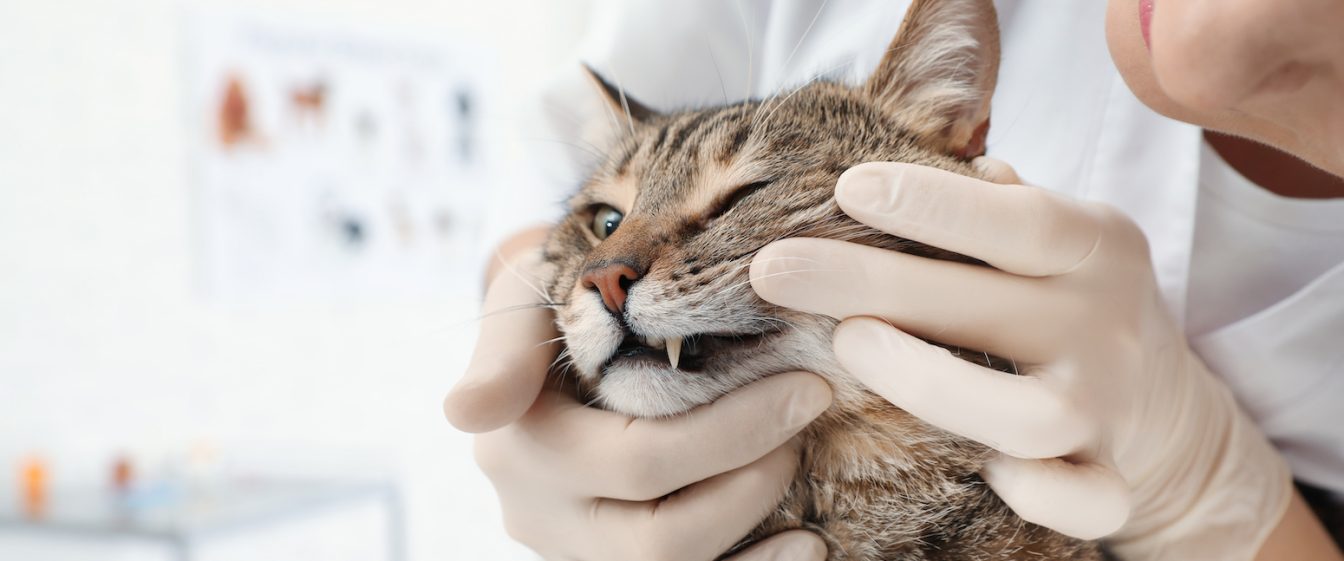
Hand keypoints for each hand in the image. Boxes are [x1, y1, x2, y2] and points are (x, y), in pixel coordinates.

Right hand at [445, 248, 832, 560]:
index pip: (638, 461)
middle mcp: (538, 515)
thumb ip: (503, 347)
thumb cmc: (559, 295)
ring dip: (751, 524)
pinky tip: (805, 544)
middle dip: (752, 472)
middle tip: (810, 405)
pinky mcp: (607, 559)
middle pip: (660, 535)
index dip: (732, 434)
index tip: (806, 384)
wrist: (558, 329)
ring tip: (800, 458)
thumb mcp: (525, 295)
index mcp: (518, 446)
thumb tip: (466, 412)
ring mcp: (573, 550)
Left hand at [749, 160, 1292, 559]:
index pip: (1017, 220)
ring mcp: (1106, 407)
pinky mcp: (1111, 478)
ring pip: (1027, 416)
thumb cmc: (1064, 296)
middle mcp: (1104, 324)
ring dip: (929, 382)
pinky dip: (1038, 493)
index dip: (932, 203)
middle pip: (988, 306)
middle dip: (870, 281)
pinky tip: (983, 471)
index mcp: (1095, 245)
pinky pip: (1085, 502)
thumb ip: (991, 200)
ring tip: (847, 345)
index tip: (845, 187)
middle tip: (773, 269)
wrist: (1163, 404)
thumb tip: (907, 156)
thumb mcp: (1053, 233)